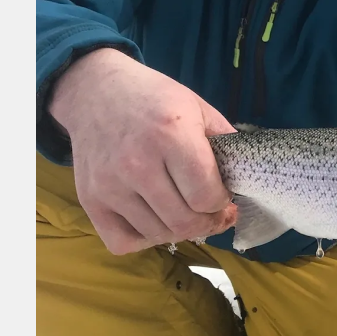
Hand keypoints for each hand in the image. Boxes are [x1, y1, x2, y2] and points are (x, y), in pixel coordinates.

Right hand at [49, 48, 238, 254]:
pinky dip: (143, 239)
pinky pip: (122, 243)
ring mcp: (109, 185)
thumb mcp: (198, 107)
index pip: (206, 197)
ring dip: (178, 229)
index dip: (222, 202)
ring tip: (183, 209)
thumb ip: (226, 143)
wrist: (95, 91)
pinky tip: (152, 219)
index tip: (222, 193)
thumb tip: (246, 179)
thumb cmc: (153, 99)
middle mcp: (137, 163)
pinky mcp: (89, 200)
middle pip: (184, 222)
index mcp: (171, 134)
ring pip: (157, 235)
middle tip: (211, 211)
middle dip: (207, 222)